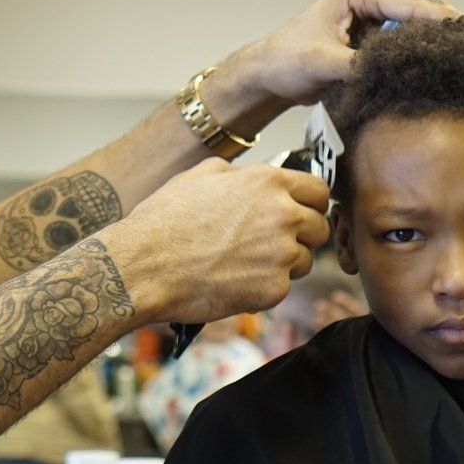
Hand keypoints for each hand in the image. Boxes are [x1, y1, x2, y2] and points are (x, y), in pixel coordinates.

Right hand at [105, 160, 330, 324]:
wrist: (144, 266)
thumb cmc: (164, 220)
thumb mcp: (199, 176)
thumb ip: (238, 174)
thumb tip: (252, 177)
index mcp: (269, 182)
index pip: (319, 191)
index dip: (309, 203)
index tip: (300, 212)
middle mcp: (283, 215)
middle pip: (319, 227)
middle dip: (301, 235)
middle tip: (271, 243)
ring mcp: (281, 254)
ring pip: (304, 260)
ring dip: (285, 263)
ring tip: (247, 263)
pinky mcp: (274, 289)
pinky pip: (282, 287)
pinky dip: (264, 287)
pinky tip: (235, 281)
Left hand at [213, 0, 463, 117]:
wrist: (270, 75)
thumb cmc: (287, 60)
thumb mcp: (322, 63)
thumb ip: (362, 65)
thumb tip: (397, 70)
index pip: (411, 1)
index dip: (441, 18)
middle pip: (422, 11)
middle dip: (445, 30)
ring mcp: (378, 17)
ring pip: (419, 28)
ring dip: (434, 45)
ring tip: (462, 62)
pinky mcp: (378, 38)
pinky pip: (408, 43)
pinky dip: (421, 56)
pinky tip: (438, 71)